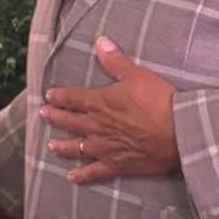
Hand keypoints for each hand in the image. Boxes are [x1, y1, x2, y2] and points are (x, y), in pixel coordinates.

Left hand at [41, 36, 179, 184]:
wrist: (177, 133)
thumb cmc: (157, 101)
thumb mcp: (137, 75)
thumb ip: (116, 61)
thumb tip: (100, 42)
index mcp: (100, 103)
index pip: (74, 98)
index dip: (60, 96)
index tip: (48, 96)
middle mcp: (97, 127)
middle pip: (71, 122)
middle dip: (56, 117)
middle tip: (42, 115)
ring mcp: (105, 148)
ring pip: (76, 148)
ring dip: (62, 146)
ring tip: (50, 145)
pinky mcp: (116, 166)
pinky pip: (94, 172)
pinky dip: (81, 175)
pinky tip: (72, 177)